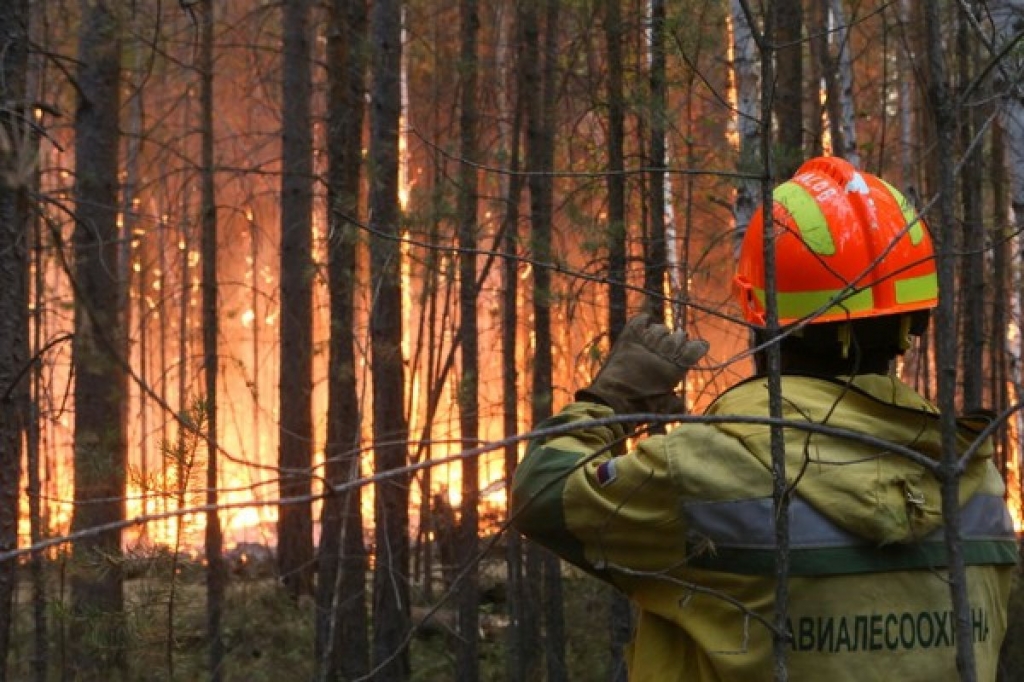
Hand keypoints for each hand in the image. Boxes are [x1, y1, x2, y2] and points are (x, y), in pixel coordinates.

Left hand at [576, 314, 708, 419]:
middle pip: (679, 336)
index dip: (698, 347)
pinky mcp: (628, 339)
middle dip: (679, 341)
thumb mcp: (665, 409)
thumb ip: (678, 403)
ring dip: (661, 334)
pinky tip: (645, 325)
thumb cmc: (640, 408)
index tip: (697, 348)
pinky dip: (644, 321)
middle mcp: (663, 353)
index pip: (696, 348)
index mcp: (675, 368)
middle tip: (673, 347)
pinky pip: (640, 321)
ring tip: (657, 341)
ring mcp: (645, 344)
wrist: (611, 402)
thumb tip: (682, 403)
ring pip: (660, 328)